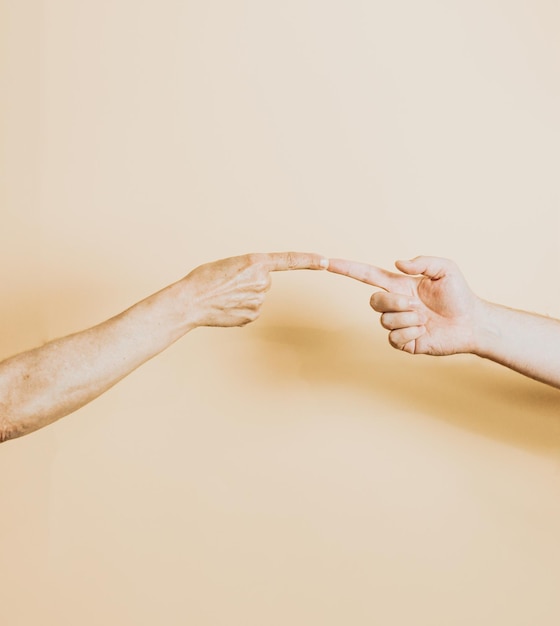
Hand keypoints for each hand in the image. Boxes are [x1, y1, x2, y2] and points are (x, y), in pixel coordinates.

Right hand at [184, 252, 328, 327]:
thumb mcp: (230, 264)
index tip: (324, 261)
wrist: (190, 301)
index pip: (289, 260)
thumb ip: (250, 271)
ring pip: (258, 297)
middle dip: (250, 282)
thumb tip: (258, 286)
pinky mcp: (253, 316)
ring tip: (224, 296)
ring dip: (244, 296)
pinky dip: (241, 309)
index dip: (309, 261)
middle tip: (229, 283)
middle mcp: (261, 280)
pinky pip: (252, 310)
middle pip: (265, 281)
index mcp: (255, 261)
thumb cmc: (204, 280)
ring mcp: (259, 300)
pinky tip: (227, 308)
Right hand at [328, 256, 481, 354]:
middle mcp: (395, 304)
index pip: (366, 275)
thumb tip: (398, 263)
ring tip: (425, 320)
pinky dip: (410, 334)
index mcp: (399, 285)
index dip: (346, 269)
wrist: (472, 323)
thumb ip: (422, 261)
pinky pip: (393, 338)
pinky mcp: (404, 343)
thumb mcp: (445, 269)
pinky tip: (423, 332)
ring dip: (407, 319)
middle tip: (415, 305)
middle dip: (393, 302)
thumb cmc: (460, 295)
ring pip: (385, 321)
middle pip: (373, 302)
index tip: (327, 262)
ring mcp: (398, 324)